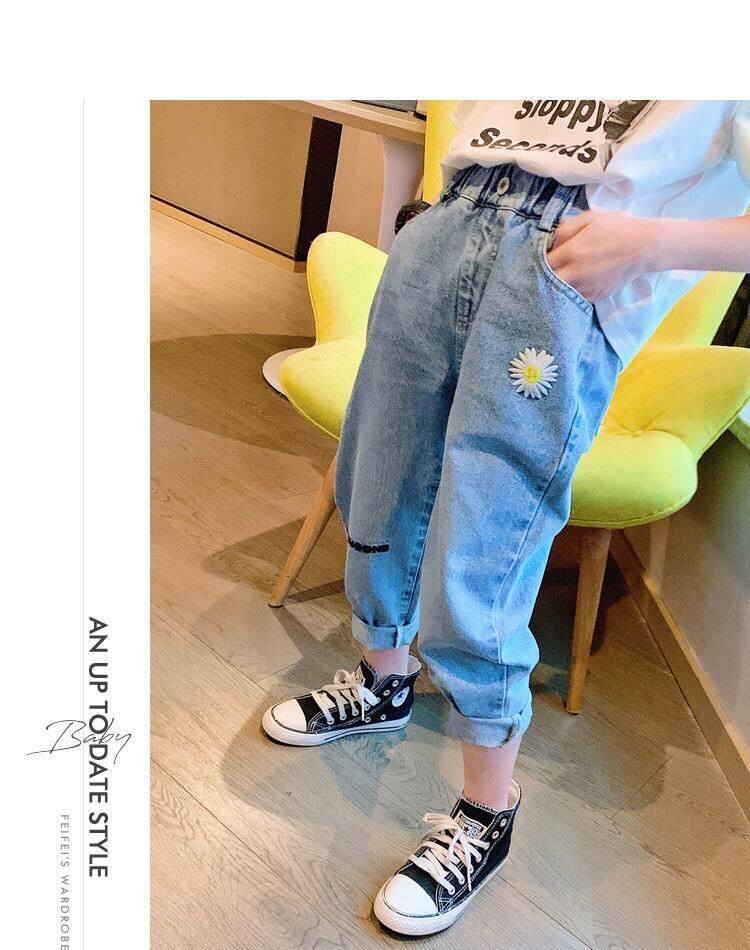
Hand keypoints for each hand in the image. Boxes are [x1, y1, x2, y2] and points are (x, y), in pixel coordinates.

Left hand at [546, 210, 660, 301]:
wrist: (644, 247)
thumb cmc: (617, 228)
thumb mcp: (589, 218)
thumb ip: (564, 229)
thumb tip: (550, 242)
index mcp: (571, 252)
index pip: (542, 263)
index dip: (539, 260)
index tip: (542, 256)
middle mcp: (576, 274)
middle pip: (547, 282)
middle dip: (544, 276)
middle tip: (549, 268)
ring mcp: (586, 288)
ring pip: (560, 292)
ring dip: (557, 285)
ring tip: (564, 274)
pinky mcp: (596, 297)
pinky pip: (576, 297)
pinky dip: (573, 291)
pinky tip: (578, 281)